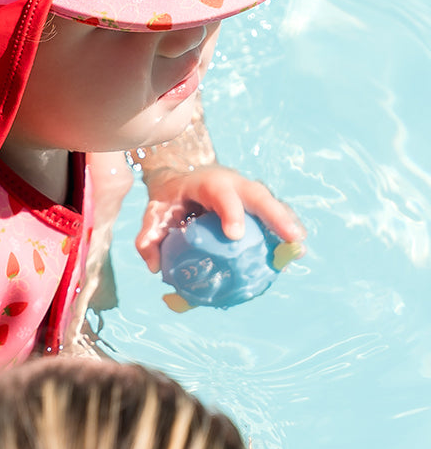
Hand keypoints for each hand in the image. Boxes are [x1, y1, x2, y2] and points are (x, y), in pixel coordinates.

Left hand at [134, 164, 306, 272]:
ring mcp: (248, 193)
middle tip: (290, 238)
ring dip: (287, 224)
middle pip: (258, 195)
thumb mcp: (155, 213)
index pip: (221, 194)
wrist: (182, 182)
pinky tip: (292, 255)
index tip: (235, 235)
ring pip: (271, 204)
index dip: (231, 212)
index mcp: (207, 183)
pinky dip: (284, 233)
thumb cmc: (170, 200)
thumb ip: (150, 236)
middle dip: (276, 215)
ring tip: (299, 249)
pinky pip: (273, 217)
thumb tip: (155, 266)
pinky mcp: (256, 205)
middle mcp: (233, 184)